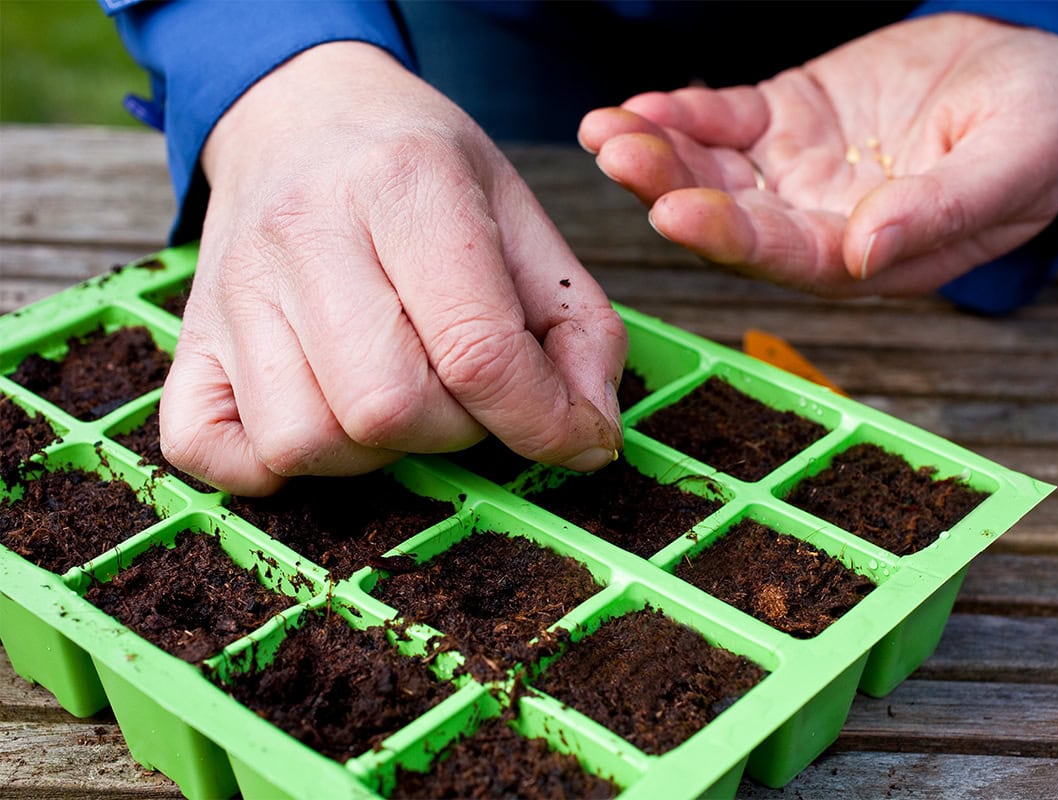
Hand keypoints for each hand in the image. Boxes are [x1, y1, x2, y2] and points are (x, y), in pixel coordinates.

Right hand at [160, 42, 625, 495]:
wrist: (302, 111)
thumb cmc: (422, 170)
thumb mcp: (523, 216)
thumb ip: (578, 326)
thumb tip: (590, 435)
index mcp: (405, 185)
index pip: (477, 348)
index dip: (542, 421)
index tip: (575, 439)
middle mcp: (305, 232)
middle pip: (388, 408)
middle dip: (456, 431)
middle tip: (467, 391)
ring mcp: (232, 289)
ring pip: (307, 440)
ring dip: (375, 453)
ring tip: (398, 396)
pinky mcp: (189, 335)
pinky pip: (210, 450)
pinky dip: (272, 467)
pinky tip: (322, 420)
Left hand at [578, 13, 1057, 297]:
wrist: (1039, 69)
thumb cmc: (1045, 122)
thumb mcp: (1020, 159)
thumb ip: (947, 209)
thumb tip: (867, 251)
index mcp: (874, 255)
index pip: (791, 257)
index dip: (732, 238)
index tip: (677, 211)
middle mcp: (821, 224)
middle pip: (733, 221)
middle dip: (672, 190)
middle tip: (621, 156)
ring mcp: (796, 173)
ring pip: (714, 174)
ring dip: (659, 155)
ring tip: (608, 129)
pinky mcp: (784, 122)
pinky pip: (723, 123)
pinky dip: (683, 114)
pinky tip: (642, 105)